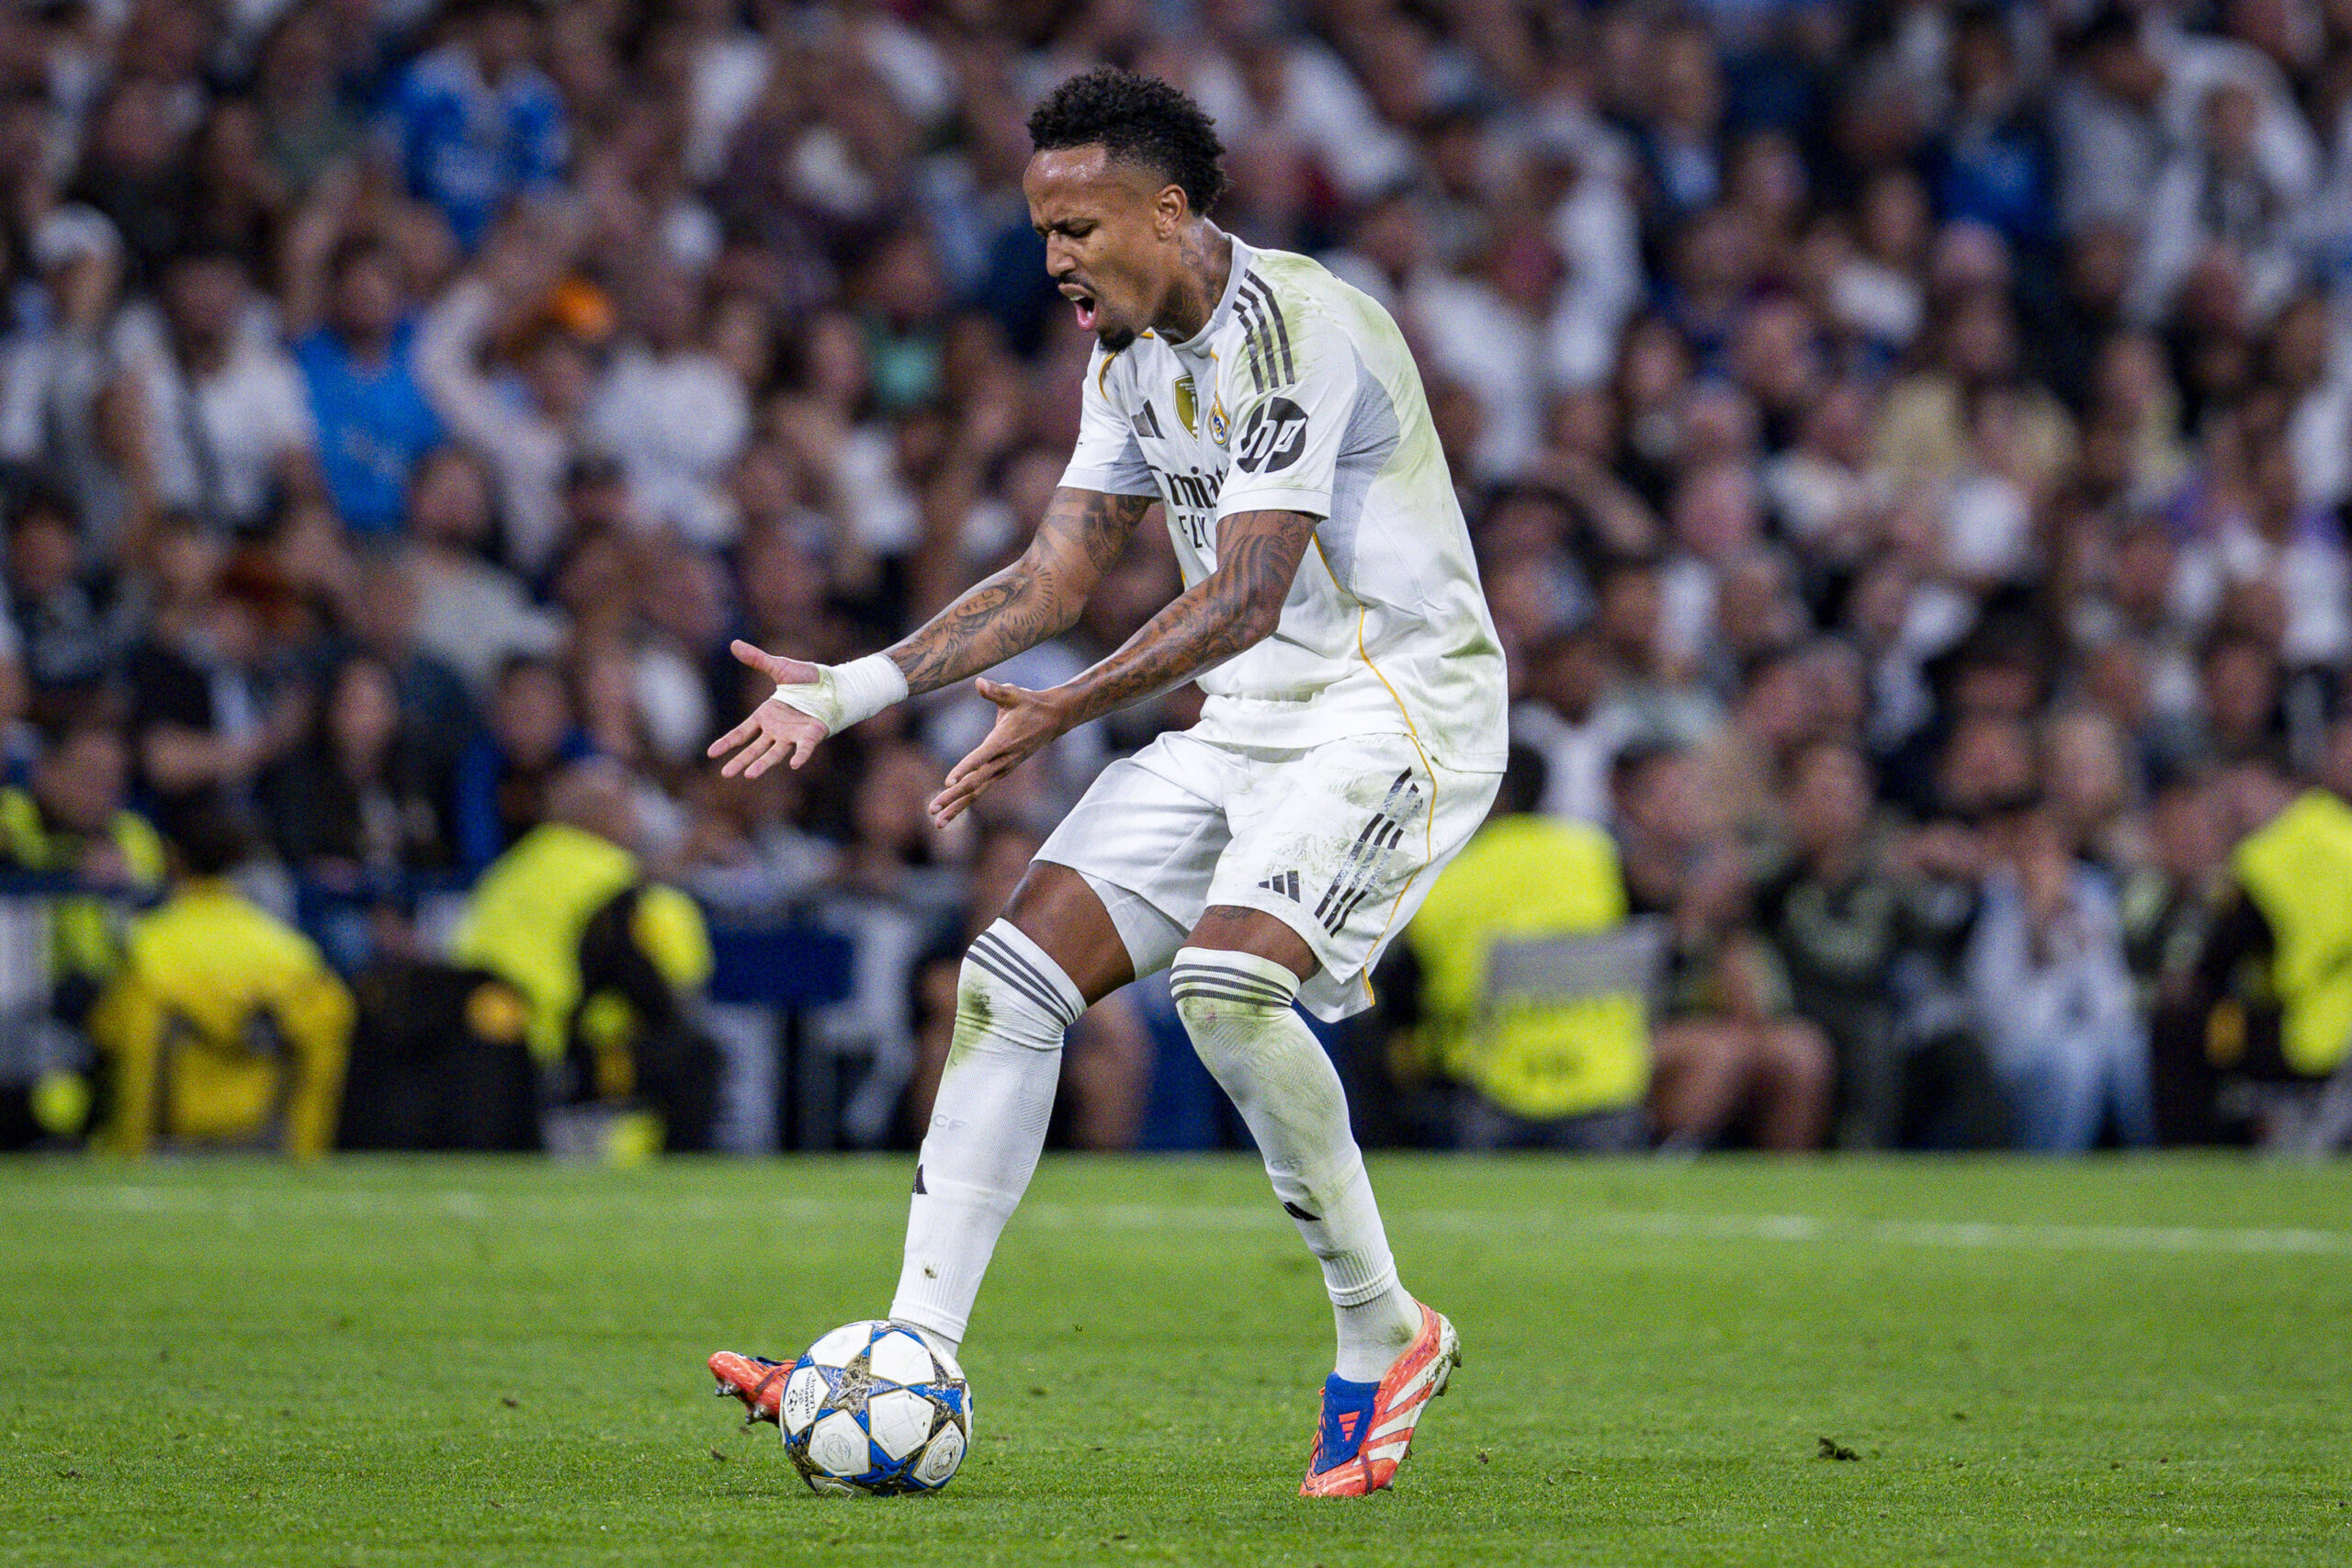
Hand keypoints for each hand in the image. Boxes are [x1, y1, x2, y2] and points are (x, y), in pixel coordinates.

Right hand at [708, 640, 829, 778]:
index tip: (711, 753)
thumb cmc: (807, 678)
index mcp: (766, 715)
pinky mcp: (812, 735)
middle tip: (725, 774)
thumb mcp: (779, 667)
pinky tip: (794, 764)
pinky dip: (800, 755)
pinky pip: (804, 748)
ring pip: (775, 753)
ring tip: (749, 775)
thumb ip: (758, 659)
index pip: (741, 732)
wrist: (834, 684)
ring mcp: (794, 734)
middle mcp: (777, 729)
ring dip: (762, 764)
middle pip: (754, 749)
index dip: (727, 742)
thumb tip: (734, 643)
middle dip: (740, 761)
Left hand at [929, 678, 1070, 826]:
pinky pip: (981, 789)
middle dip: (953, 798)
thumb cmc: (1030, 704)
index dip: (964, 768)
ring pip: (977, 792)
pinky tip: (951, 811)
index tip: (948, 782)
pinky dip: (965, 801)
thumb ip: (996, 690)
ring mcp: (1002, 769)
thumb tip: (979, 682)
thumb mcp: (1014, 693)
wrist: (1053, 719)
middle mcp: (1002, 760)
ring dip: (956, 806)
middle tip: (932, 810)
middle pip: (975, 783)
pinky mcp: (1001, 771)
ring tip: (937, 822)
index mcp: (1002, 742)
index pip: (980, 757)